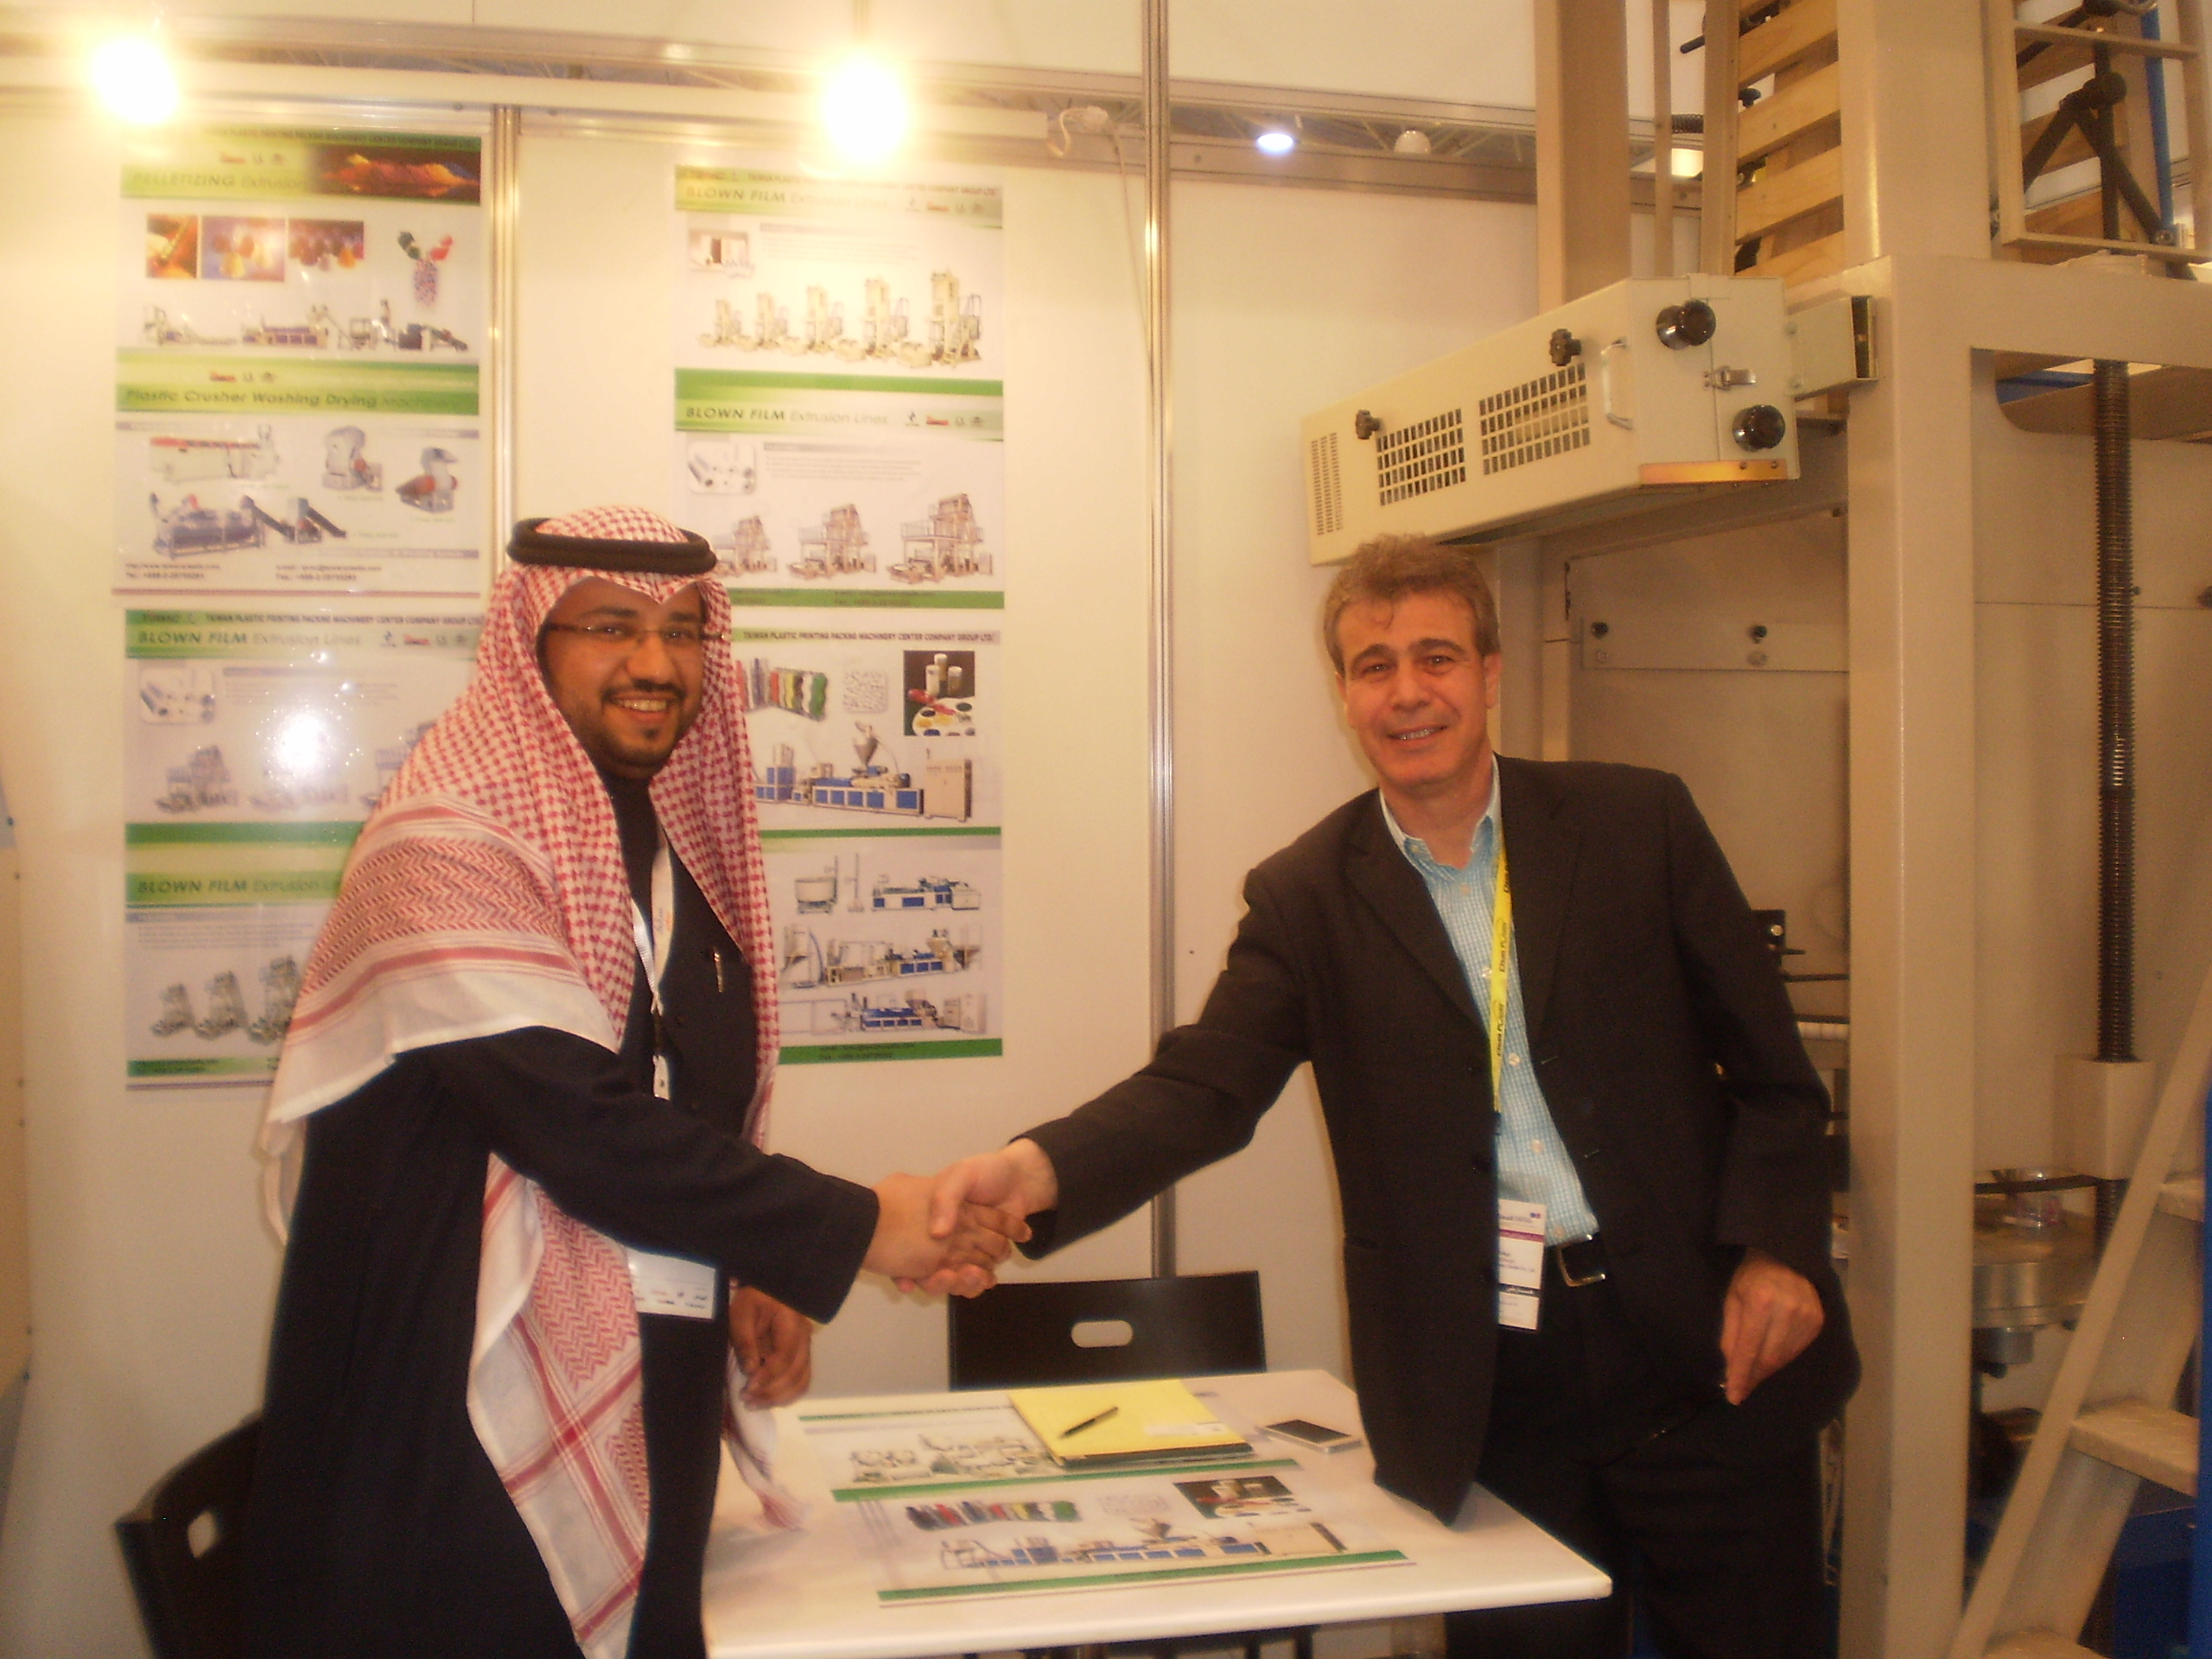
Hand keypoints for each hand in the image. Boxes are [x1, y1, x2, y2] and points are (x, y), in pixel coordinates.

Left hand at [728, 1285, 812, 1407]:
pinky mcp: (801, 1358)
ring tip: (754, 1403)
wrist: (770, 1290)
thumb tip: (750, 1370)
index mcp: (791, 1325)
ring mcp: (805, 1350)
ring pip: (801, 1382)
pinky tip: (767, 1399)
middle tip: (746, 1399)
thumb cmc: (755, 1299)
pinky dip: (785, 1395)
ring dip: (778, 1398)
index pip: (784, 1357)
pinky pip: (800, 1382)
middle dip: (771, 1392)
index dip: (767, 1376)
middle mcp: (804, 1340)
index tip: (748, 1388)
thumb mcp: (742, 1313)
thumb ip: (745, 1341)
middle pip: (796, 1374)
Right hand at [903, 1140, 1061, 1296]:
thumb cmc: (985, 1172)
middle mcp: (940, 1238)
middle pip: (926, 1271)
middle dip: (935, 1281)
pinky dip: (976, 1285)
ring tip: (973, 1276)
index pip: (905, 1246)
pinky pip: (972, 1280)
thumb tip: (938, 1234)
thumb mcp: (961, 1175)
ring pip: (949, 1279)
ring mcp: (960, 1250)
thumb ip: (947, 1199)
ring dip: (957, 1285)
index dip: (901, 1267)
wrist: (1022, 1179)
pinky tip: (985, 1280)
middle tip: (946, 1277)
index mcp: (928, 1217)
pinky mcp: (982, 1259)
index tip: (907, 1281)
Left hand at [1720, 1249, 1823, 1403]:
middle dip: (1753, 1377)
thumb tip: (1730, 1369)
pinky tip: (1771, 1361)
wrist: (1784, 1255)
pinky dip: (1782, 1360)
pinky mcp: (1818, 1321)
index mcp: (1761, 1302)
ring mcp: (1807, 1316)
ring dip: (1767, 1371)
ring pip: (1785, 1358)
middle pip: (1769, 1358)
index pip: (1749, 1349)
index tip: (1733, 1396)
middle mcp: (1788, 1310)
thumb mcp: (1733, 1299)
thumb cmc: (1751, 1277)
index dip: (1741, 1376)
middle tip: (1741, 1389)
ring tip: (1753, 1377)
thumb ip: (1731, 1334)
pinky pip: (1797, 1350)